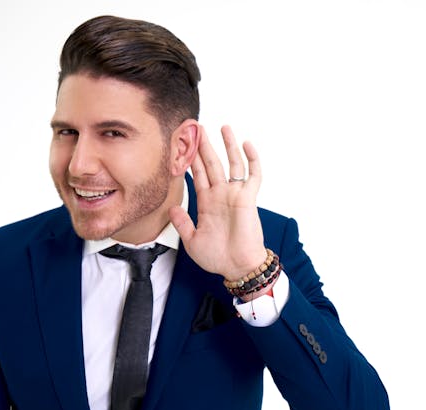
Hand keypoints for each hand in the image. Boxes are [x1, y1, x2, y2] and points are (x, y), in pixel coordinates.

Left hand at [169, 125, 267, 280]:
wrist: (236, 267)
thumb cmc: (216, 257)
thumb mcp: (191, 240)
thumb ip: (182, 223)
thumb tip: (171, 208)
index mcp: (206, 203)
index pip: (197, 175)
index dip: (190, 159)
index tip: (184, 143)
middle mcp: (220, 195)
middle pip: (212, 163)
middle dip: (205, 145)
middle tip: (198, 126)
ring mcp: (235, 194)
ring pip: (232, 164)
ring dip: (228, 145)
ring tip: (224, 127)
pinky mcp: (248, 198)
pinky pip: (253, 175)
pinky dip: (252, 160)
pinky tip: (247, 145)